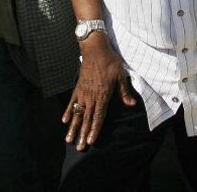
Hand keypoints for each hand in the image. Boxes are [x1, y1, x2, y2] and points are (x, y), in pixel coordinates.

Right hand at [65, 35, 136, 150]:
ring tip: (68, 140)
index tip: (90, 141)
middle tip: (79, 148)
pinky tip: (64, 121)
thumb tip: (132, 105)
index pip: (98, 117)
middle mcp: (91, 97)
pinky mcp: (77, 87)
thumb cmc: (110, 62)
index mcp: (102, 95)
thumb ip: (124, 92)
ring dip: (73, 127)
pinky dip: (68, 112)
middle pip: (86, 119)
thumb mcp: (121, 76)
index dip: (94, 130)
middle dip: (82, 134)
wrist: (95, 49)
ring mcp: (82, 93)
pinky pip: (71, 102)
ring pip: (77, 114)